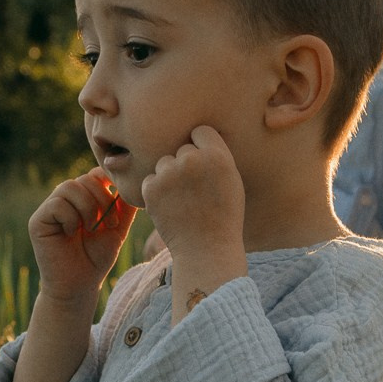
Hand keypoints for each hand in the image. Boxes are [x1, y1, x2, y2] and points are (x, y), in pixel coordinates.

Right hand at [28, 167, 136, 304]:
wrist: (79, 285)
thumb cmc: (97, 258)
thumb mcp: (117, 229)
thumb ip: (124, 206)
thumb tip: (132, 183)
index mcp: (82, 198)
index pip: (95, 174)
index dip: (108, 183)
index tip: (118, 206)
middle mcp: (64, 200)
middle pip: (84, 178)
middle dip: (102, 199)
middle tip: (109, 224)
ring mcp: (49, 209)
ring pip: (69, 187)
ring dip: (87, 207)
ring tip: (91, 228)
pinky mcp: (37, 221)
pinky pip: (56, 204)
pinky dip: (70, 217)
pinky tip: (72, 234)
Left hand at [141, 125, 244, 263]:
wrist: (206, 249)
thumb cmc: (224, 216)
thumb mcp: (231, 180)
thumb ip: (215, 155)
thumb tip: (196, 133)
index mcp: (217, 156)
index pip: (200, 131)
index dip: (202, 146)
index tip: (205, 163)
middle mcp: (192, 160)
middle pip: (182, 148)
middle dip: (186, 164)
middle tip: (196, 190)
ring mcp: (169, 174)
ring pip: (164, 163)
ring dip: (170, 176)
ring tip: (184, 200)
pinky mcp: (151, 187)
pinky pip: (151, 179)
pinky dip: (157, 191)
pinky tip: (172, 207)